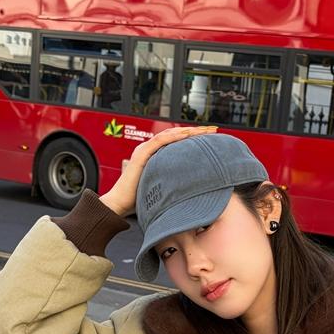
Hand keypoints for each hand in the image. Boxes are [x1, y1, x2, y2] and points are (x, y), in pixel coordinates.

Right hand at [100, 126, 217, 216]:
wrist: (120, 204)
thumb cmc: (139, 200)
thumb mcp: (162, 188)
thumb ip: (173, 183)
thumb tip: (192, 189)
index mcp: (154, 155)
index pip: (177, 141)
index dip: (194, 138)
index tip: (211, 137)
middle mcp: (149, 148)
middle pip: (176, 134)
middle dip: (196, 131)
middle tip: (214, 129)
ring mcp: (145, 150)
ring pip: (170, 134)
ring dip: (189, 131)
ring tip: (205, 130)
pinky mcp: (142, 154)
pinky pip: (160, 142)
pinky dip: (174, 137)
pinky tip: (187, 135)